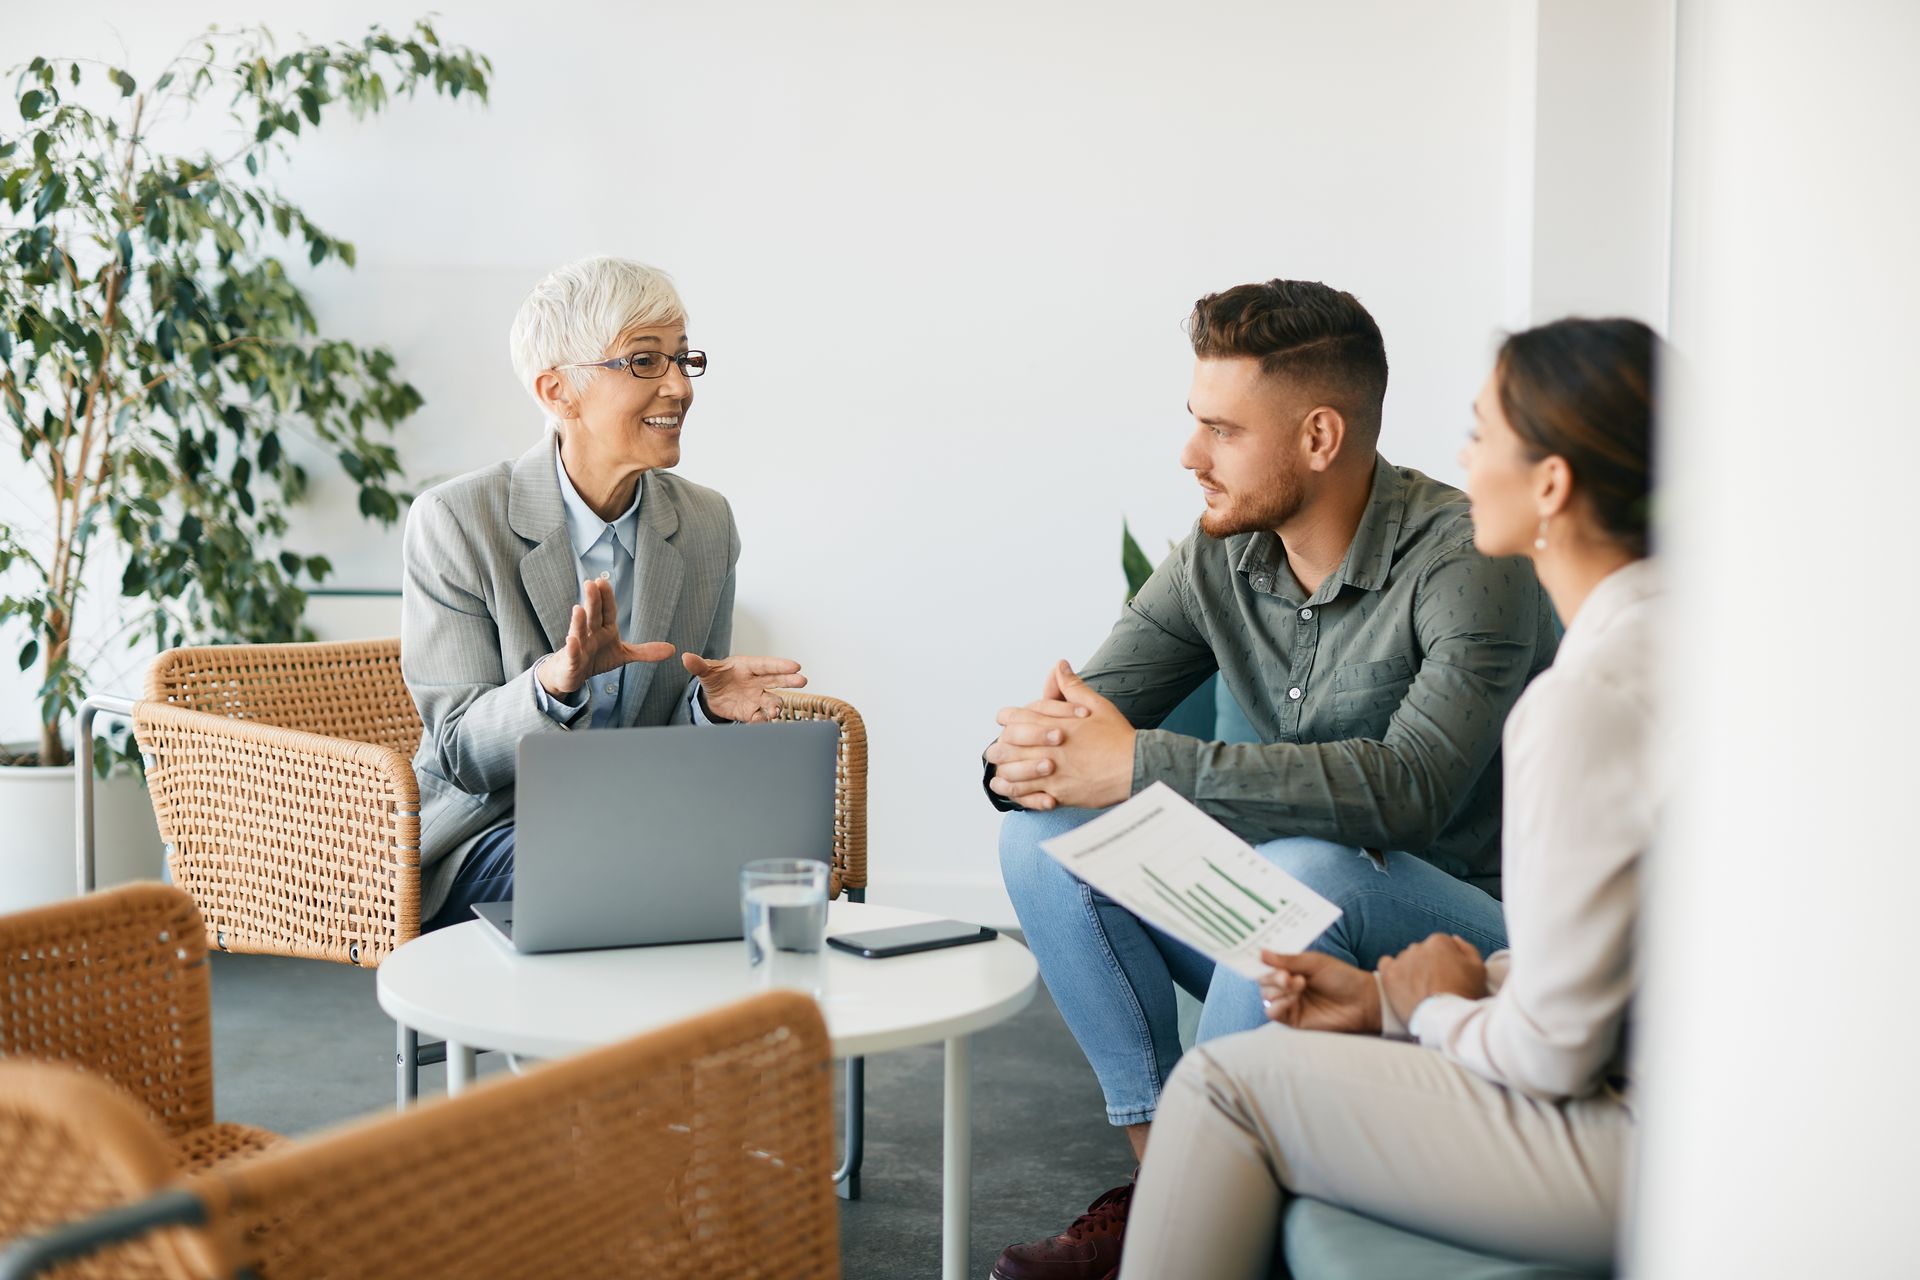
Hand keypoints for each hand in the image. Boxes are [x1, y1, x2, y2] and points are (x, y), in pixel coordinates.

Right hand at [538, 577, 674, 695]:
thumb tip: (673, 649)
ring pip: (579, 631)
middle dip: (592, 600)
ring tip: (578, 608)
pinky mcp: (571, 662)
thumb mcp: (623, 654)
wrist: (572, 673)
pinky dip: (572, 648)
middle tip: (591, 583)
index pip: (607, 610)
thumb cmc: (597, 657)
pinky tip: (571, 640)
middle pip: (593, 615)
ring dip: (578, 621)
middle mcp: (590, 633)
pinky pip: (572, 654)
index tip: (603, 581)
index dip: (606, 597)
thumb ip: (646, 651)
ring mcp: (579, 646)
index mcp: (604, 628)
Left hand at [682, 652, 806, 721]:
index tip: (796, 665)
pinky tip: (759, 722)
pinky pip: (760, 717)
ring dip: (775, 706)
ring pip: (771, 701)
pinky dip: (761, 720)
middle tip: (802, 680)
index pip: (767, 664)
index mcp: (749, 666)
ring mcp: (757, 698)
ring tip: (773, 712)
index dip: (781, 665)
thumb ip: (698, 665)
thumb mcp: (706, 671)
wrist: (714, 696)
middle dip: (790, 681)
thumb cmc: (715, 677)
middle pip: (777, 680)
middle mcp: (758, 682)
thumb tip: (686, 657)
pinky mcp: (752, 712)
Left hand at [984, 660, 1134, 810]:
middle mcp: (1049, 749)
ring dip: (1004, 772)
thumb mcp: (1096, 705)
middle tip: (995, 749)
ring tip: (998, 773)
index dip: (1007, 718)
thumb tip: (1059, 666)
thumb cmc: (1118, 736)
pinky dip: (1018, 794)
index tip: (1004, 722)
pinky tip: (1013, 792)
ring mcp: (1053, 773)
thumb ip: (1072, 687)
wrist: (1137, 766)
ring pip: (1014, 773)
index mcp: (1055, 725)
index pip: (1017, 717)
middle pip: (1009, 747)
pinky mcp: (1059, 794)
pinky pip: (1029, 796)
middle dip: (1000, 747)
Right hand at [1256, 950, 1381, 1034]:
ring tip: (1299, 984)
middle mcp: (1287, 985)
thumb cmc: (1342, 977)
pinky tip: (1292, 998)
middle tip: (1287, 975)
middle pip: (1263, 981)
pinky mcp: (1293, 1019)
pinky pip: (1273, 1012)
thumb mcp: (1315, 962)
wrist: (1362, 1001)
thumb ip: (1288, 960)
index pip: (1267, 965)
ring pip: (1266, 995)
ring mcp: (1289, 1002)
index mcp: (1291, 968)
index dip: (1262, 962)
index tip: (1262, 958)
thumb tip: (1261, 953)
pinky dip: (1277, 1005)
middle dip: (1273, 976)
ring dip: (1278, 989)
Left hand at [1377, 933, 1486, 1025]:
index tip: (1448, 976)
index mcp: (1440, 942)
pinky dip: (1393, 973)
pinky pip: (1386, 965)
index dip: (1445, 962)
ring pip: (1406, 960)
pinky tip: (1401, 985)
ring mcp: (1402, 959)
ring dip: (1411, 970)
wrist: (1444, 1019)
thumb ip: (1467, 948)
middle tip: (1435, 986)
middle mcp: (1418, 946)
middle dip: (1427, 965)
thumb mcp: (1478, 969)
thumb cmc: (1464, 995)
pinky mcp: (1388, 974)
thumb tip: (1454, 939)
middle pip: (1422, 952)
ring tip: (1420, 991)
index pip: (1440, 945)